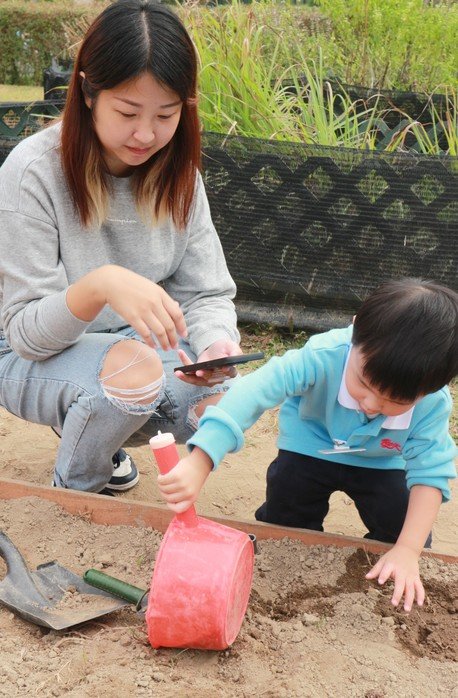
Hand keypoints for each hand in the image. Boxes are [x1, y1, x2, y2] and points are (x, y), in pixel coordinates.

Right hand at [67, 265, 186, 350]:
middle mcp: (154, 302)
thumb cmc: (132, 284)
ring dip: (164, 343)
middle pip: (169, 325)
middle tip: (175, 346)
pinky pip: (145, 333)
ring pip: (159, 331)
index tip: (184, 335)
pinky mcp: (132, 317)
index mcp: (161, 294)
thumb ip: (164, 299)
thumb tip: (177, 308)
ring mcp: (143, 310)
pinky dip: (150, 342)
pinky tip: (153, 346)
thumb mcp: (151, 287)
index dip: (182, 326)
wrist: (111, 282)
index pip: (177, 314)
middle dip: (174, 338)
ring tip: (166, 348)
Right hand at [157, 448, 212, 512]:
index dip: (171, 506)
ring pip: (164, 489)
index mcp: (192, 498)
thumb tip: (171, 501)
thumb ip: (185, 496)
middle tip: (163, 487)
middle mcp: (187, 493)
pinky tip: (161, 476)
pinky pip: (162, 480)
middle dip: (163, 493)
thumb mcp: (193, 489)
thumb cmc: (196, 475)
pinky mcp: (176, 476)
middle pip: (168, 498)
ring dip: (160, 485)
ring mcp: (181, 485)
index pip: (178, 509)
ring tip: (162, 481)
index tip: (168, 501)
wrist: (201, 462)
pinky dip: (159, 479)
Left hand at [174, 338, 241, 385]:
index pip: (229, 373)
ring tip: (178, 372)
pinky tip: (180, 353)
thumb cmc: (226, 348)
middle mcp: (218, 378)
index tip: (223, 368)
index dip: (227, 372)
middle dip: (204, 376)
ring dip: (187, 378)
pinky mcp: (197, 374)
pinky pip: (189, 373)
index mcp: (229, 371)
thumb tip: (234, 357)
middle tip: (198, 372)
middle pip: (211, 379)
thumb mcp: (232, 347)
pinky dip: (183, 366)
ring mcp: (206, 378)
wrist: (216, 348)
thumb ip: (235, 352)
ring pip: (197, 381)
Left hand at [365, 544, 424, 611]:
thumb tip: (366, 577)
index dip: (383, 575)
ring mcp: (410, 575)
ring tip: (406, 610)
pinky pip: (419, 587)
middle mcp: (401, 571)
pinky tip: (420, 604)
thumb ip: (376, 570)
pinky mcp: (416, 577)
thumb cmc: (392, 557)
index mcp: (391, 565)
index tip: (380, 582)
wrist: (407, 550)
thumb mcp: (383, 560)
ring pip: (411, 588)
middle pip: (400, 583)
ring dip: (409, 599)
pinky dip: (421, 595)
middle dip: (397, 594)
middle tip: (394, 604)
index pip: (386, 570)